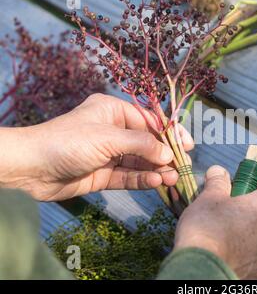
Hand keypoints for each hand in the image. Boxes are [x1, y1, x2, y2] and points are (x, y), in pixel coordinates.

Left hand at [0, 93, 193, 200]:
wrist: (31, 168)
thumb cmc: (68, 141)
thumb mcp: (108, 137)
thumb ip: (141, 144)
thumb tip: (168, 154)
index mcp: (113, 111)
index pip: (149, 121)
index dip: (170, 132)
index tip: (188, 145)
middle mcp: (113, 131)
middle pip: (147, 142)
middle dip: (165, 154)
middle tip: (183, 166)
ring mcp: (108, 154)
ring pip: (139, 161)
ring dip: (157, 169)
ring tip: (173, 177)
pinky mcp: (103, 174)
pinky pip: (128, 176)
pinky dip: (143, 179)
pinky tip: (157, 182)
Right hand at [173, 165, 256, 278]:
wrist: (204, 269)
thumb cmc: (209, 228)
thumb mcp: (209, 197)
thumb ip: (218, 181)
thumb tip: (218, 171)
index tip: (240, 186)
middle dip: (254, 206)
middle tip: (231, 207)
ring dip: (253, 228)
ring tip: (228, 230)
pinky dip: (250, 249)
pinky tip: (231, 248)